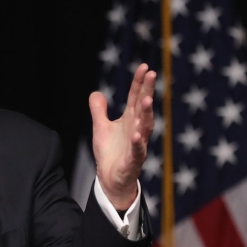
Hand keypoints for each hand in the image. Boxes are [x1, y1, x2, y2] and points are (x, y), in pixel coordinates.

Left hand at [89, 63, 155, 209]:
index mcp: (130, 120)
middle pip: (143, 107)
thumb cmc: (110, 153)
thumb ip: (99, 110)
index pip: (135, 97)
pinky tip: (137, 134)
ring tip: (146, 100)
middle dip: (147, 91)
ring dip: (146, 114)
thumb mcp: (100, 128)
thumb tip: (96, 93)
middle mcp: (136, 129)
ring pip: (145, 127)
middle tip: (150, 75)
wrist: (110, 179)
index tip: (143, 67)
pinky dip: (137, 143)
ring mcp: (137, 145)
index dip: (139, 83)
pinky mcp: (133, 161)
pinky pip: (137, 151)